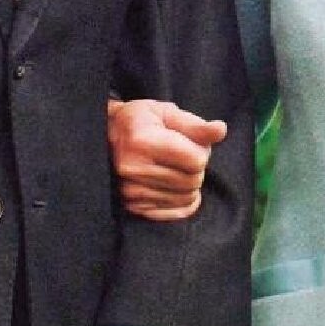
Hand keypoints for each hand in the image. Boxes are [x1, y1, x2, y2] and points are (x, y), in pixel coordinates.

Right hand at [107, 98, 226, 219]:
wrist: (103, 137)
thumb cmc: (139, 120)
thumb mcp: (165, 113)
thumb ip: (195, 124)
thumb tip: (221, 130)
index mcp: (143, 141)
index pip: (196, 160)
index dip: (201, 150)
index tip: (190, 142)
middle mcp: (134, 169)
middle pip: (193, 180)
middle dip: (196, 168)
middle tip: (183, 155)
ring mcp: (131, 192)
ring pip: (186, 198)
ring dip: (189, 184)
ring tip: (175, 168)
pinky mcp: (132, 206)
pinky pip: (174, 213)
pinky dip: (182, 202)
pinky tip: (175, 187)